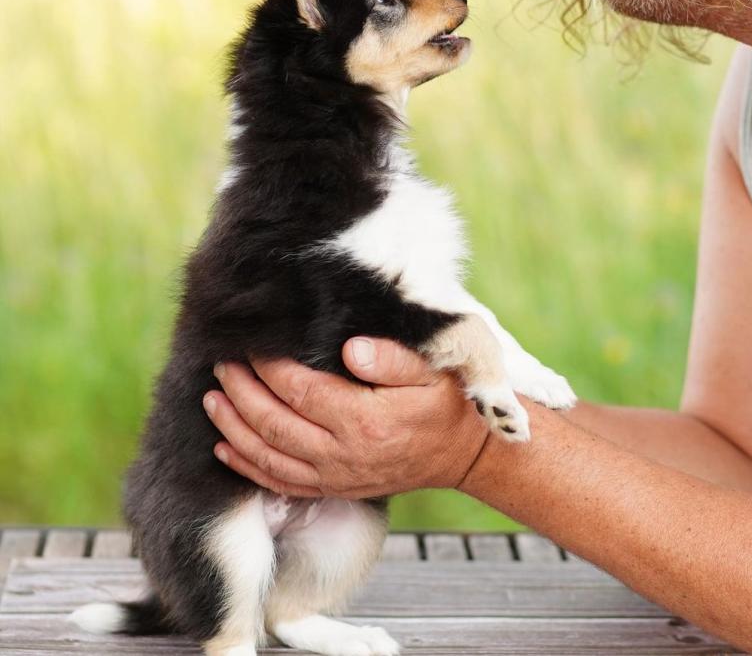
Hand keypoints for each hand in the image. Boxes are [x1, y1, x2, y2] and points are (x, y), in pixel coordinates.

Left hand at [203, 338, 489, 498]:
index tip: (251, 344)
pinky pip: (280, 483)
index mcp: (364, 419)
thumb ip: (391, 359)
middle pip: (274, 423)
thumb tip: (350, 348)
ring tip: (212, 399)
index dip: (268, 367)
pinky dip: (247, 467)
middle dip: (241, 393)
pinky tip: (225, 447)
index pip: (300, 390)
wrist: (459, 454)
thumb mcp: (430, 371)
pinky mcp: (333, 489)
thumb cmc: (443, 404)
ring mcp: (335, 476)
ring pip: (268, 456)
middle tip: (222, 365)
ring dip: (234, 427)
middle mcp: (343, 453)